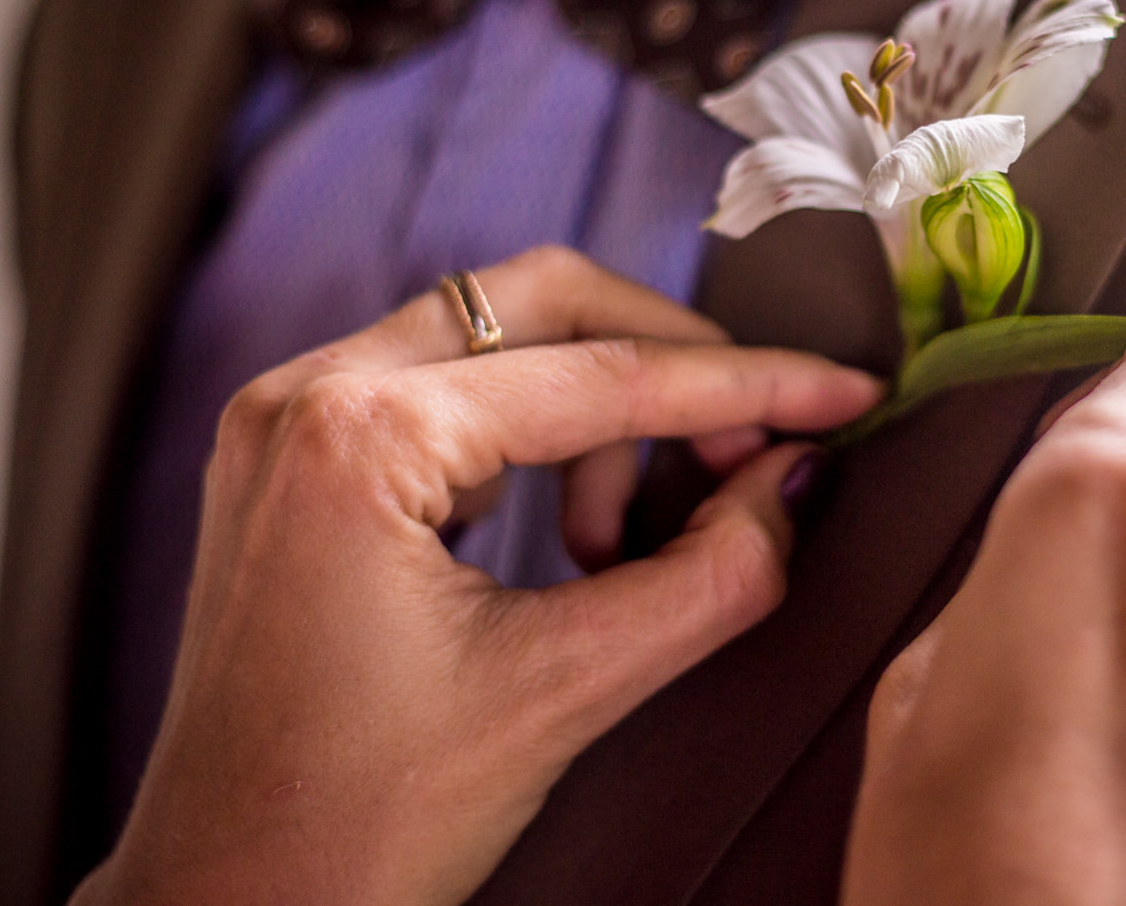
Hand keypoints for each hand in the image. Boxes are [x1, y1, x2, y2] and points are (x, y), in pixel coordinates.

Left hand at [73, 246, 882, 905]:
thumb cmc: (354, 824)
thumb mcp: (567, 693)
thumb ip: (712, 577)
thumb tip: (790, 482)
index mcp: (358, 436)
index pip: (603, 376)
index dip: (747, 385)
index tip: (841, 393)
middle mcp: (304, 394)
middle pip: (543, 301)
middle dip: (667, 365)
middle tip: (748, 451)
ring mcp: (284, 421)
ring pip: (496, 337)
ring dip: (597, 413)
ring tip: (626, 546)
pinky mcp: (292, 460)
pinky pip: (446, 390)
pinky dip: (532, 438)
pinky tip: (569, 535)